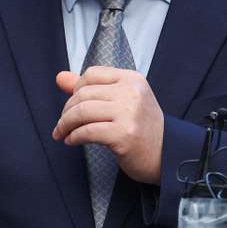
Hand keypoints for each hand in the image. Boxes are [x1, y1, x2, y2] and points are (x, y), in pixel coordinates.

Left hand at [52, 67, 163, 183]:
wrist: (166, 153)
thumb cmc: (141, 126)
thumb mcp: (121, 100)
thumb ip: (90, 88)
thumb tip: (59, 77)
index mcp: (132, 79)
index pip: (92, 75)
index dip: (75, 89)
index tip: (71, 105)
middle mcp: (131, 92)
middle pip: (84, 94)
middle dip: (66, 111)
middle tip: (62, 124)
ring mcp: (129, 114)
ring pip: (82, 112)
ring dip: (65, 124)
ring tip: (62, 133)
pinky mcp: (124, 135)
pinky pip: (87, 132)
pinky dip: (74, 137)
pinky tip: (72, 141)